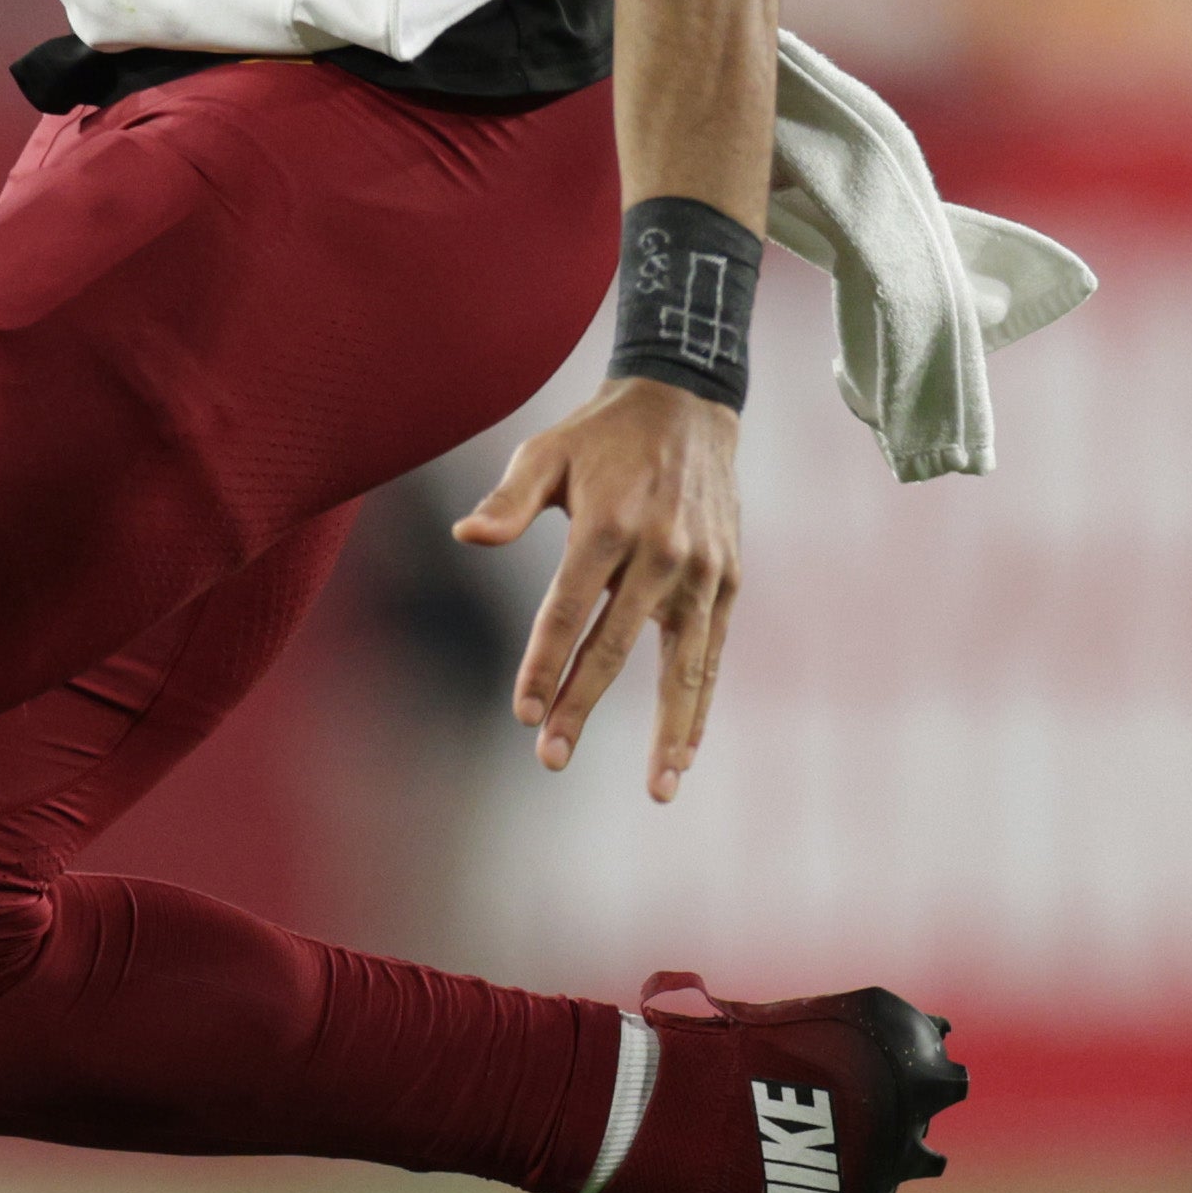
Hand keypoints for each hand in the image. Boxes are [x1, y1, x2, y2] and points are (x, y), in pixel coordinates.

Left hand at [453, 372, 739, 792]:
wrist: (686, 403)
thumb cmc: (601, 434)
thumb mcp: (545, 453)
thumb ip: (507, 500)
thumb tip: (465, 536)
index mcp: (609, 524)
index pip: (568, 610)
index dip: (546, 663)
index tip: (525, 712)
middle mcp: (660, 551)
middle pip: (616, 646)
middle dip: (581, 706)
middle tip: (550, 758)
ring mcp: (700, 569)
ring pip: (681, 664)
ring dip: (667, 730)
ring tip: (657, 789)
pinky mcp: (727, 579)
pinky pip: (711, 653)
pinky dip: (700, 703)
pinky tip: (685, 750)